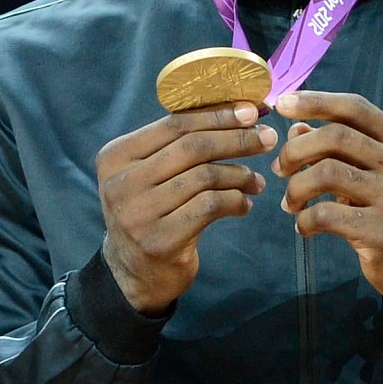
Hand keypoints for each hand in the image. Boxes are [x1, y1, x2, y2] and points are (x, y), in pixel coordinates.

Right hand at [97, 103, 278, 313]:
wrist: (134, 273)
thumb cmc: (152, 212)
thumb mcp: (150, 174)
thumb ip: (178, 145)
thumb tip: (236, 110)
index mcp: (116, 156)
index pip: (174, 125)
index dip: (217, 115)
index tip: (251, 112)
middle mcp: (121, 182)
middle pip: (192, 147)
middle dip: (236, 139)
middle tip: (266, 139)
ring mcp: (138, 213)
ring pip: (205, 176)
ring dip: (240, 174)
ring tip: (257, 181)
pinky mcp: (160, 239)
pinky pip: (210, 206)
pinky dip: (235, 201)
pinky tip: (244, 204)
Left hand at [269, 91, 382, 308]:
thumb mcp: (377, 174)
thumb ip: (341, 150)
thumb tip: (295, 128)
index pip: (355, 108)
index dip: (315, 101)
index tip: (281, 105)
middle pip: (335, 136)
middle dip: (295, 150)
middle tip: (281, 169)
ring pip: (326, 173)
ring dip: (296, 187)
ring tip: (291, 203)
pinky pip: (326, 215)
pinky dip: (304, 220)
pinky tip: (304, 228)